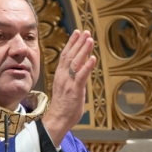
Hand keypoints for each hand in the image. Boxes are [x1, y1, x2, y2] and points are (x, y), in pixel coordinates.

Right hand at [42, 30, 96, 145]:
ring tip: (90, 39)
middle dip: (78, 42)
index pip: (65, 55)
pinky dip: (87, 66)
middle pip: (70, 55)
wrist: (57, 120)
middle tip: (85, 31)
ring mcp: (68, 83)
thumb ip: (73, 78)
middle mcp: (63, 76)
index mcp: (60, 75)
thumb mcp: (67, 88)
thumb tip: (81, 71)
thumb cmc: (64, 107)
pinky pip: (81, 76)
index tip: (77, 33)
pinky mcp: (74, 91)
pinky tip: (93, 58)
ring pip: (75, 63)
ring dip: (83, 50)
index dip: (71, 43)